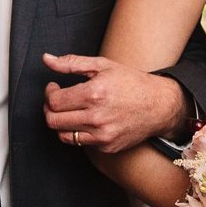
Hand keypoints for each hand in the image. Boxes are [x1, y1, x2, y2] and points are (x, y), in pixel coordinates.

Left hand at [43, 53, 186, 153]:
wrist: (159, 106)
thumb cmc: (131, 82)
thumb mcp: (102, 65)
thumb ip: (71, 63)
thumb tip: (46, 59)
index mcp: (95, 93)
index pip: (54, 101)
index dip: (49, 93)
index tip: (53, 87)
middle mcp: (97, 117)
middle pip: (53, 120)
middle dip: (49, 108)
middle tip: (56, 99)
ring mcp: (102, 135)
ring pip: (62, 135)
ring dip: (60, 122)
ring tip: (69, 110)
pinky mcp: (107, 147)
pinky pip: (79, 143)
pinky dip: (77, 131)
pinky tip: (85, 119)